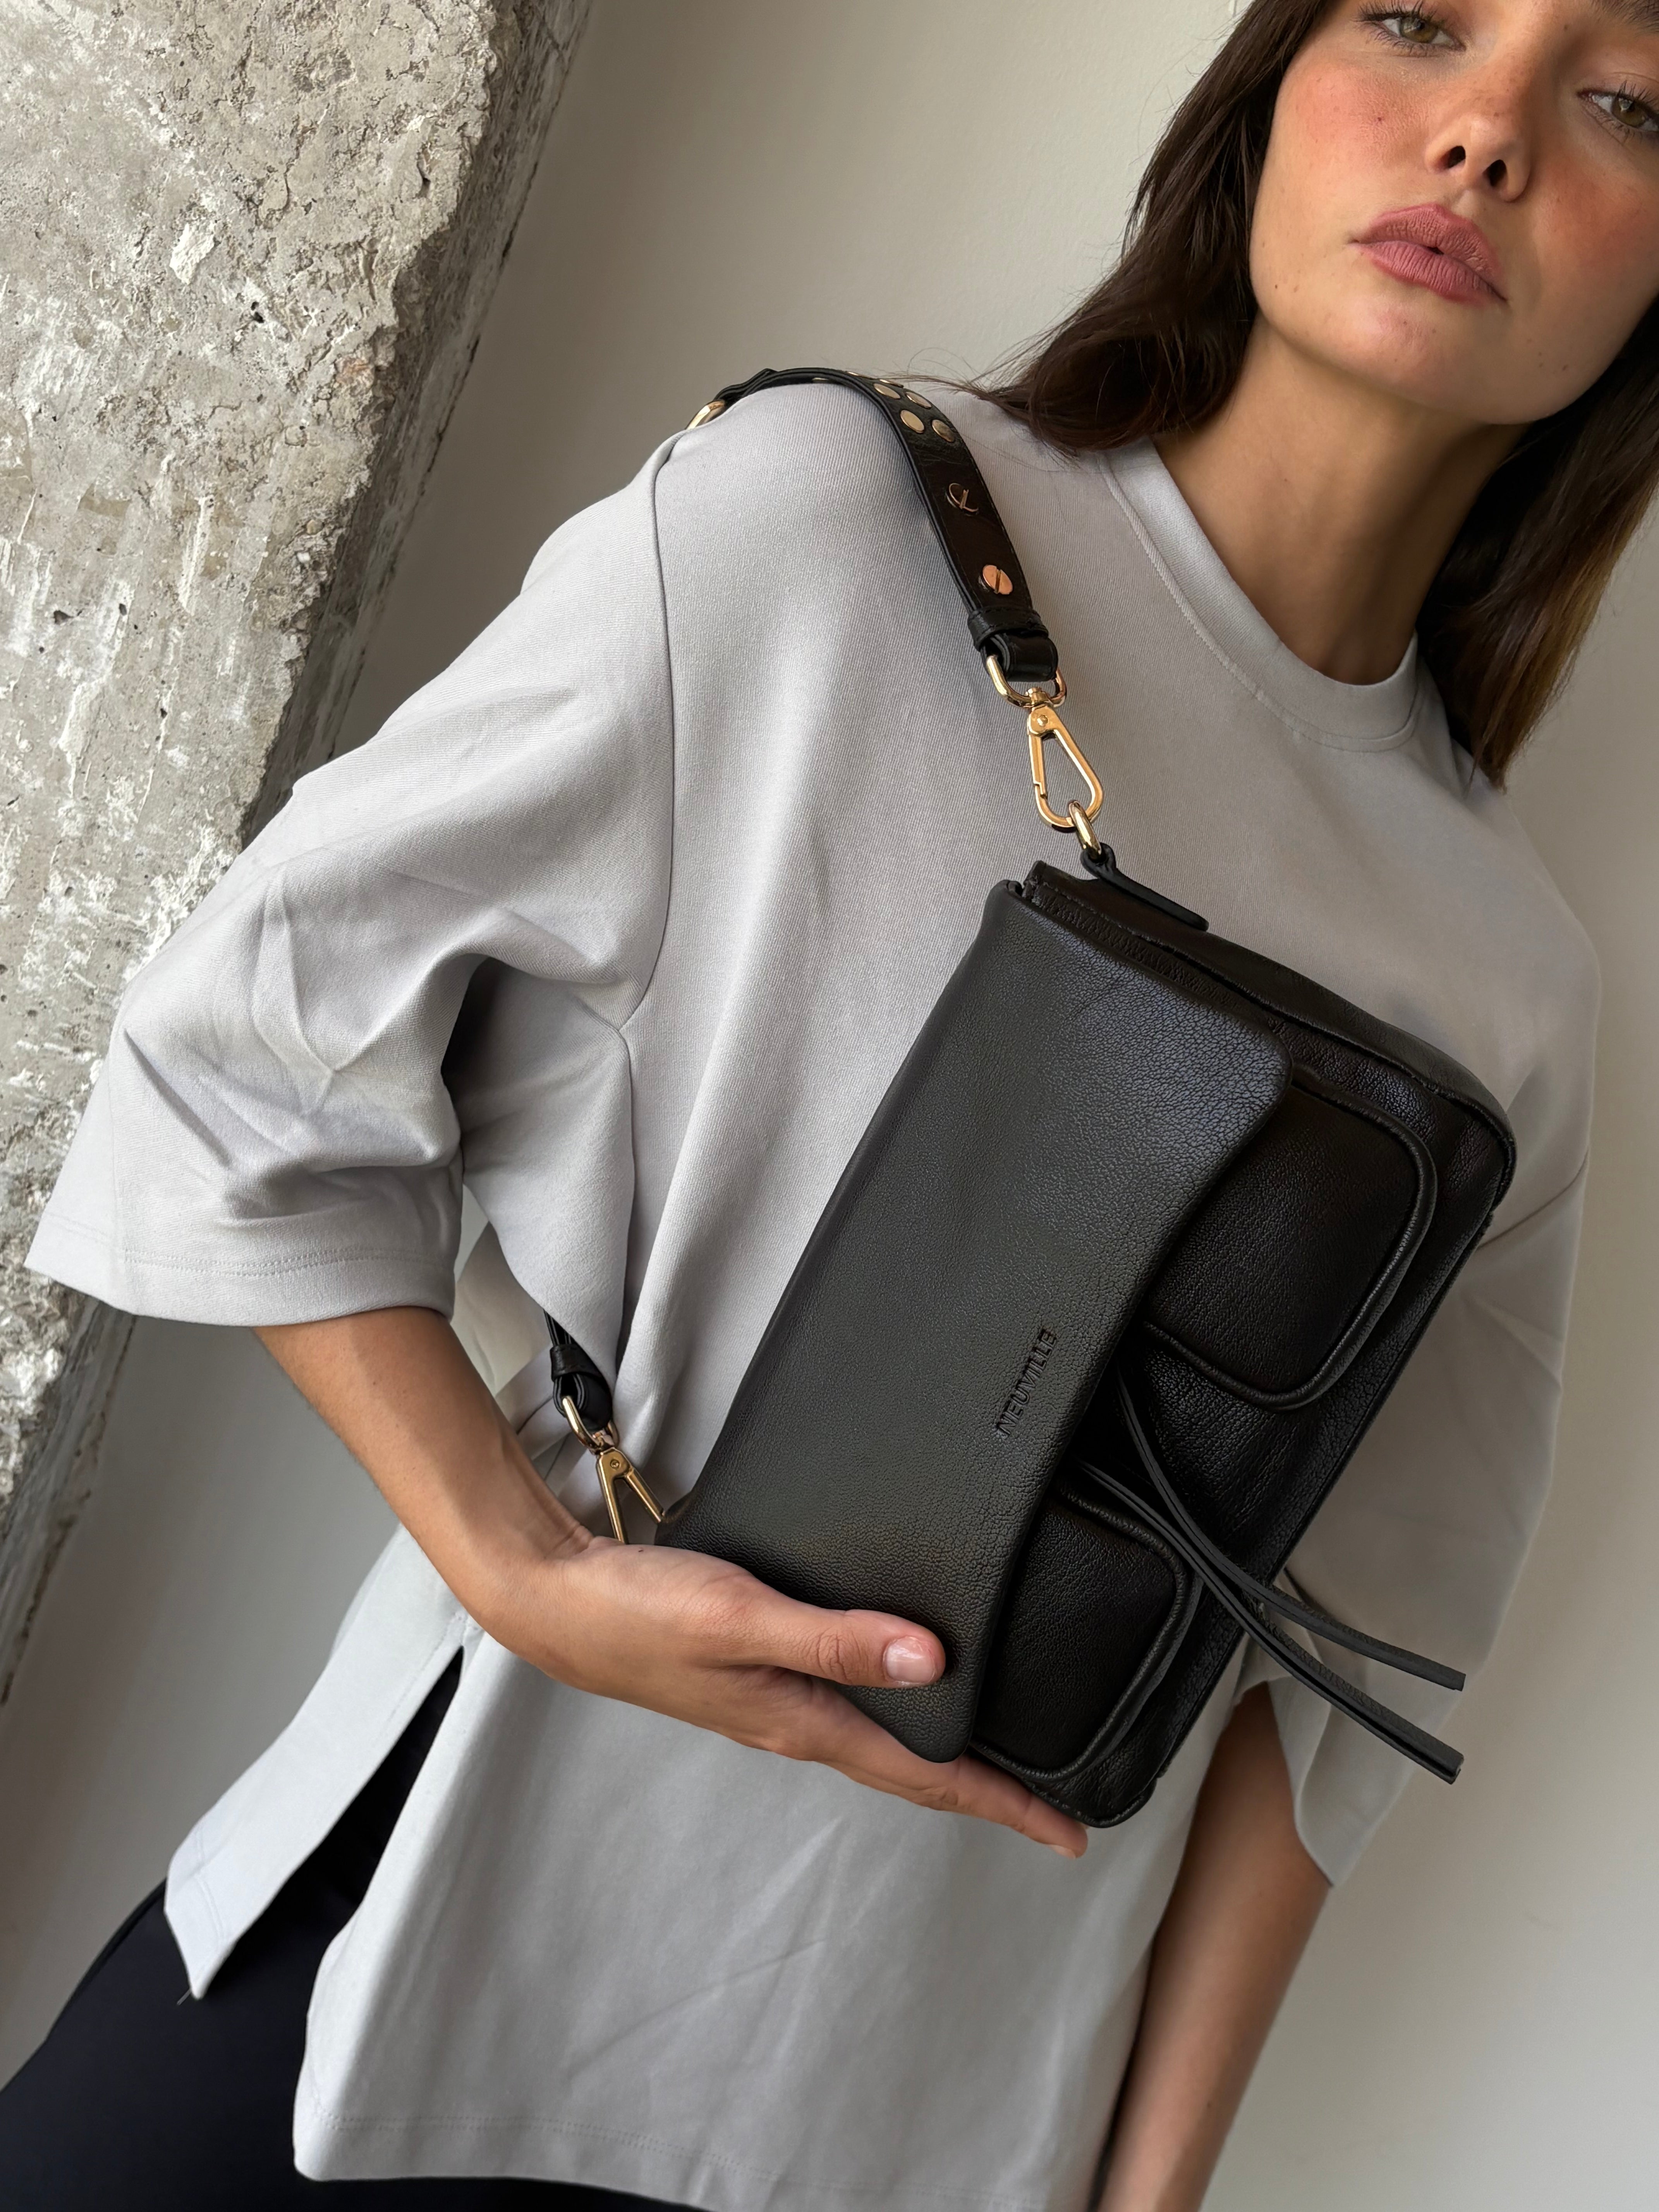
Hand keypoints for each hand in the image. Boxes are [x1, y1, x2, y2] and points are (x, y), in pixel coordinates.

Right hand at [255, 1306, 1086, 1859]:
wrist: (555, 1600)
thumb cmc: (638, 1611)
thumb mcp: (740, 1617)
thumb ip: (833, 1638)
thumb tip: (933, 1663)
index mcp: (800, 1720)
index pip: (921, 1774)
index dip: (999, 1801)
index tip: (1069, 1833)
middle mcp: (794, 1722)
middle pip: (910, 1767)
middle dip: (986, 1788)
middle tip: (1055, 1803)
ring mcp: (774, 1701)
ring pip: (880, 1739)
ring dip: (942, 1752)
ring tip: (1000, 1751)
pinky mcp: (757, 1670)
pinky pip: (845, 1702)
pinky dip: (893, 1707)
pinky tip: (906, 1683)